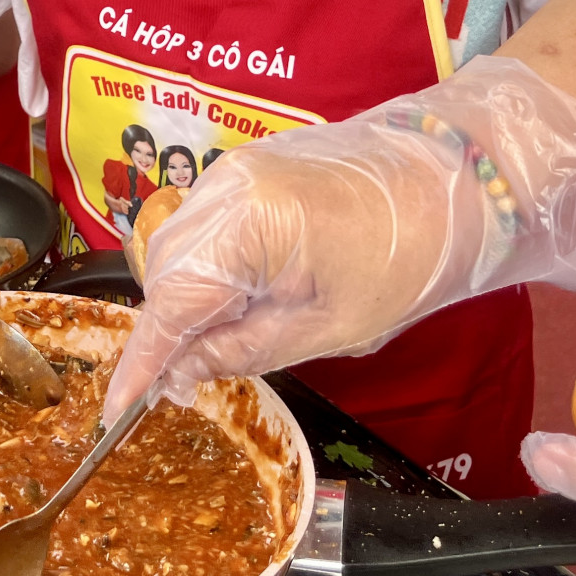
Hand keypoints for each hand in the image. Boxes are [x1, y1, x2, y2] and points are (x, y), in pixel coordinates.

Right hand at [103, 56, 575, 419]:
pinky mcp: (247, 167)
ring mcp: (233, 170)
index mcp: (248, 224)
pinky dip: (208, 268)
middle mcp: (225, 186)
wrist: (458, 175)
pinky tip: (241, 298)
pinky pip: (203, 225)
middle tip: (183, 386)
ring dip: (187, 300)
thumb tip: (180, 377)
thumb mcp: (329, 326)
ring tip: (221, 343)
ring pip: (179, 249)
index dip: (140, 362)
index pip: (170, 304)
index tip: (117, 409)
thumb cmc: (410, 255)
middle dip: (167, 332)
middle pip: (165, 274)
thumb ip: (243, 350)